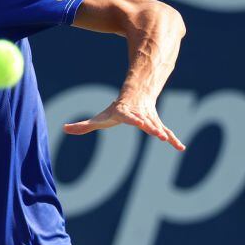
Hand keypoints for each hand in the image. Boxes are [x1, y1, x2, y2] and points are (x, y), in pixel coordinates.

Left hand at [63, 94, 185, 150]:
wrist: (136, 96)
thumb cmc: (115, 110)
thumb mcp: (99, 118)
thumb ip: (83, 126)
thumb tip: (63, 128)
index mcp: (124, 113)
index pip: (127, 116)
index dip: (133, 119)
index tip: (138, 121)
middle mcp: (139, 116)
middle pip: (144, 121)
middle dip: (150, 126)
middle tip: (156, 132)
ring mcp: (149, 120)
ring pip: (157, 126)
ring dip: (162, 133)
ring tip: (167, 140)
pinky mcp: (157, 125)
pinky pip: (167, 132)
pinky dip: (173, 140)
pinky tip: (180, 148)